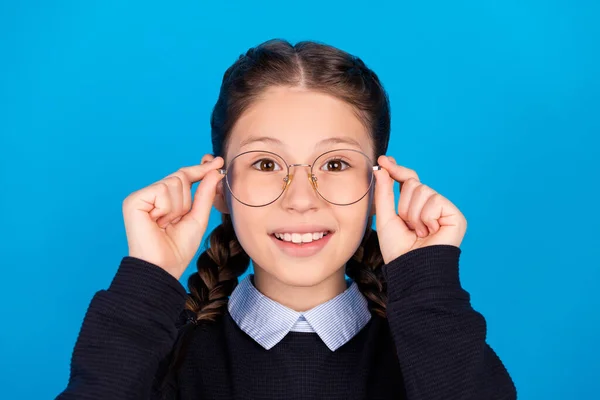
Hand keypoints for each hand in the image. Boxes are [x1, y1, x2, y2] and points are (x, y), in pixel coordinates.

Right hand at [122, 156, 224, 279]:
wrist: (163, 267)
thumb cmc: (178, 248)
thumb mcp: (198, 217)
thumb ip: (205, 193)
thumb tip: (215, 170)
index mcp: (163, 199)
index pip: (184, 176)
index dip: (200, 169)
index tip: (218, 161)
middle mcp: (150, 195)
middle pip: (180, 177)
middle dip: (186, 200)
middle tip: (176, 220)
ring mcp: (140, 196)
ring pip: (173, 182)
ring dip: (178, 207)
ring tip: (166, 224)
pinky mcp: (133, 200)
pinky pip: (162, 190)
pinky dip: (167, 208)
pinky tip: (158, 222)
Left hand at [373, 155, 466, 263]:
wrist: (411, 269)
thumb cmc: (398, 250)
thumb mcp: (386, 218)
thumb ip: (384, 193)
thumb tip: (381, 169)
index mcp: (416, 206)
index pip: (408, 180)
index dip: (397, 170)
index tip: (383, 160)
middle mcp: (431, 205)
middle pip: (414, 182)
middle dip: (404, 204)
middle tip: (408, 225)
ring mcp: (444, 209)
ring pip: (423, 190)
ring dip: (414, 214)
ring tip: (419, 232)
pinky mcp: (455, 215)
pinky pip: (434, 200)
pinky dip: (426, 217)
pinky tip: (430, 232)